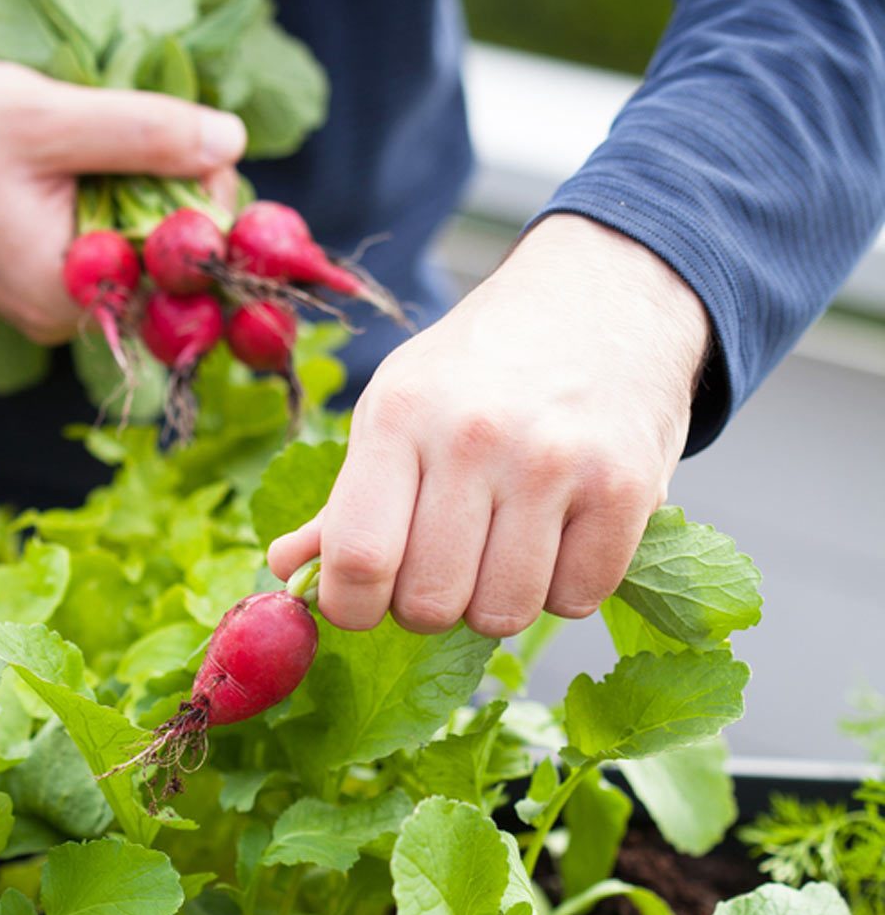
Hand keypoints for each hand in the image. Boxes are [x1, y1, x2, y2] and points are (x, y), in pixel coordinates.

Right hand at [0, 57, 245, 342]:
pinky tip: (92, 166)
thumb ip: (143, 135)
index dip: (205, 208)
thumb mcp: (47, 121)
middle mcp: (68, 318)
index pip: (177, 270)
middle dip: (176, 197)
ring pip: (142, 252)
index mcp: (67, 297)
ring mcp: (59, 305)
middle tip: (151, 135)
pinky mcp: (51, 282)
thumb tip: (230, 142)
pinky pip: (112, 247)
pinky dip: (118, 202)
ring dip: (146, 194)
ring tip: (105, 146)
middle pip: (166, 266)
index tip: (200, 150)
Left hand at [268, 215, 710, 637]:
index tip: (364, 600)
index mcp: (398, 416)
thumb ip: (345, 501)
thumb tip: (288, 569)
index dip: (351, 606)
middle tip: (441, 568)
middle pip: (429, 604)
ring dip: (495, 604)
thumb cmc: (478, 370)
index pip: (357, 559)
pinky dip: (562, 590)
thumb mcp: (395, 409)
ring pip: (504, 615)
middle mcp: (475, 436)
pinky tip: (557, 541)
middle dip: (426, 608)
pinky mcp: (627, 486)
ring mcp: (557, 462)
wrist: (600, 300)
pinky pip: (577, 601)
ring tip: (500, 552)